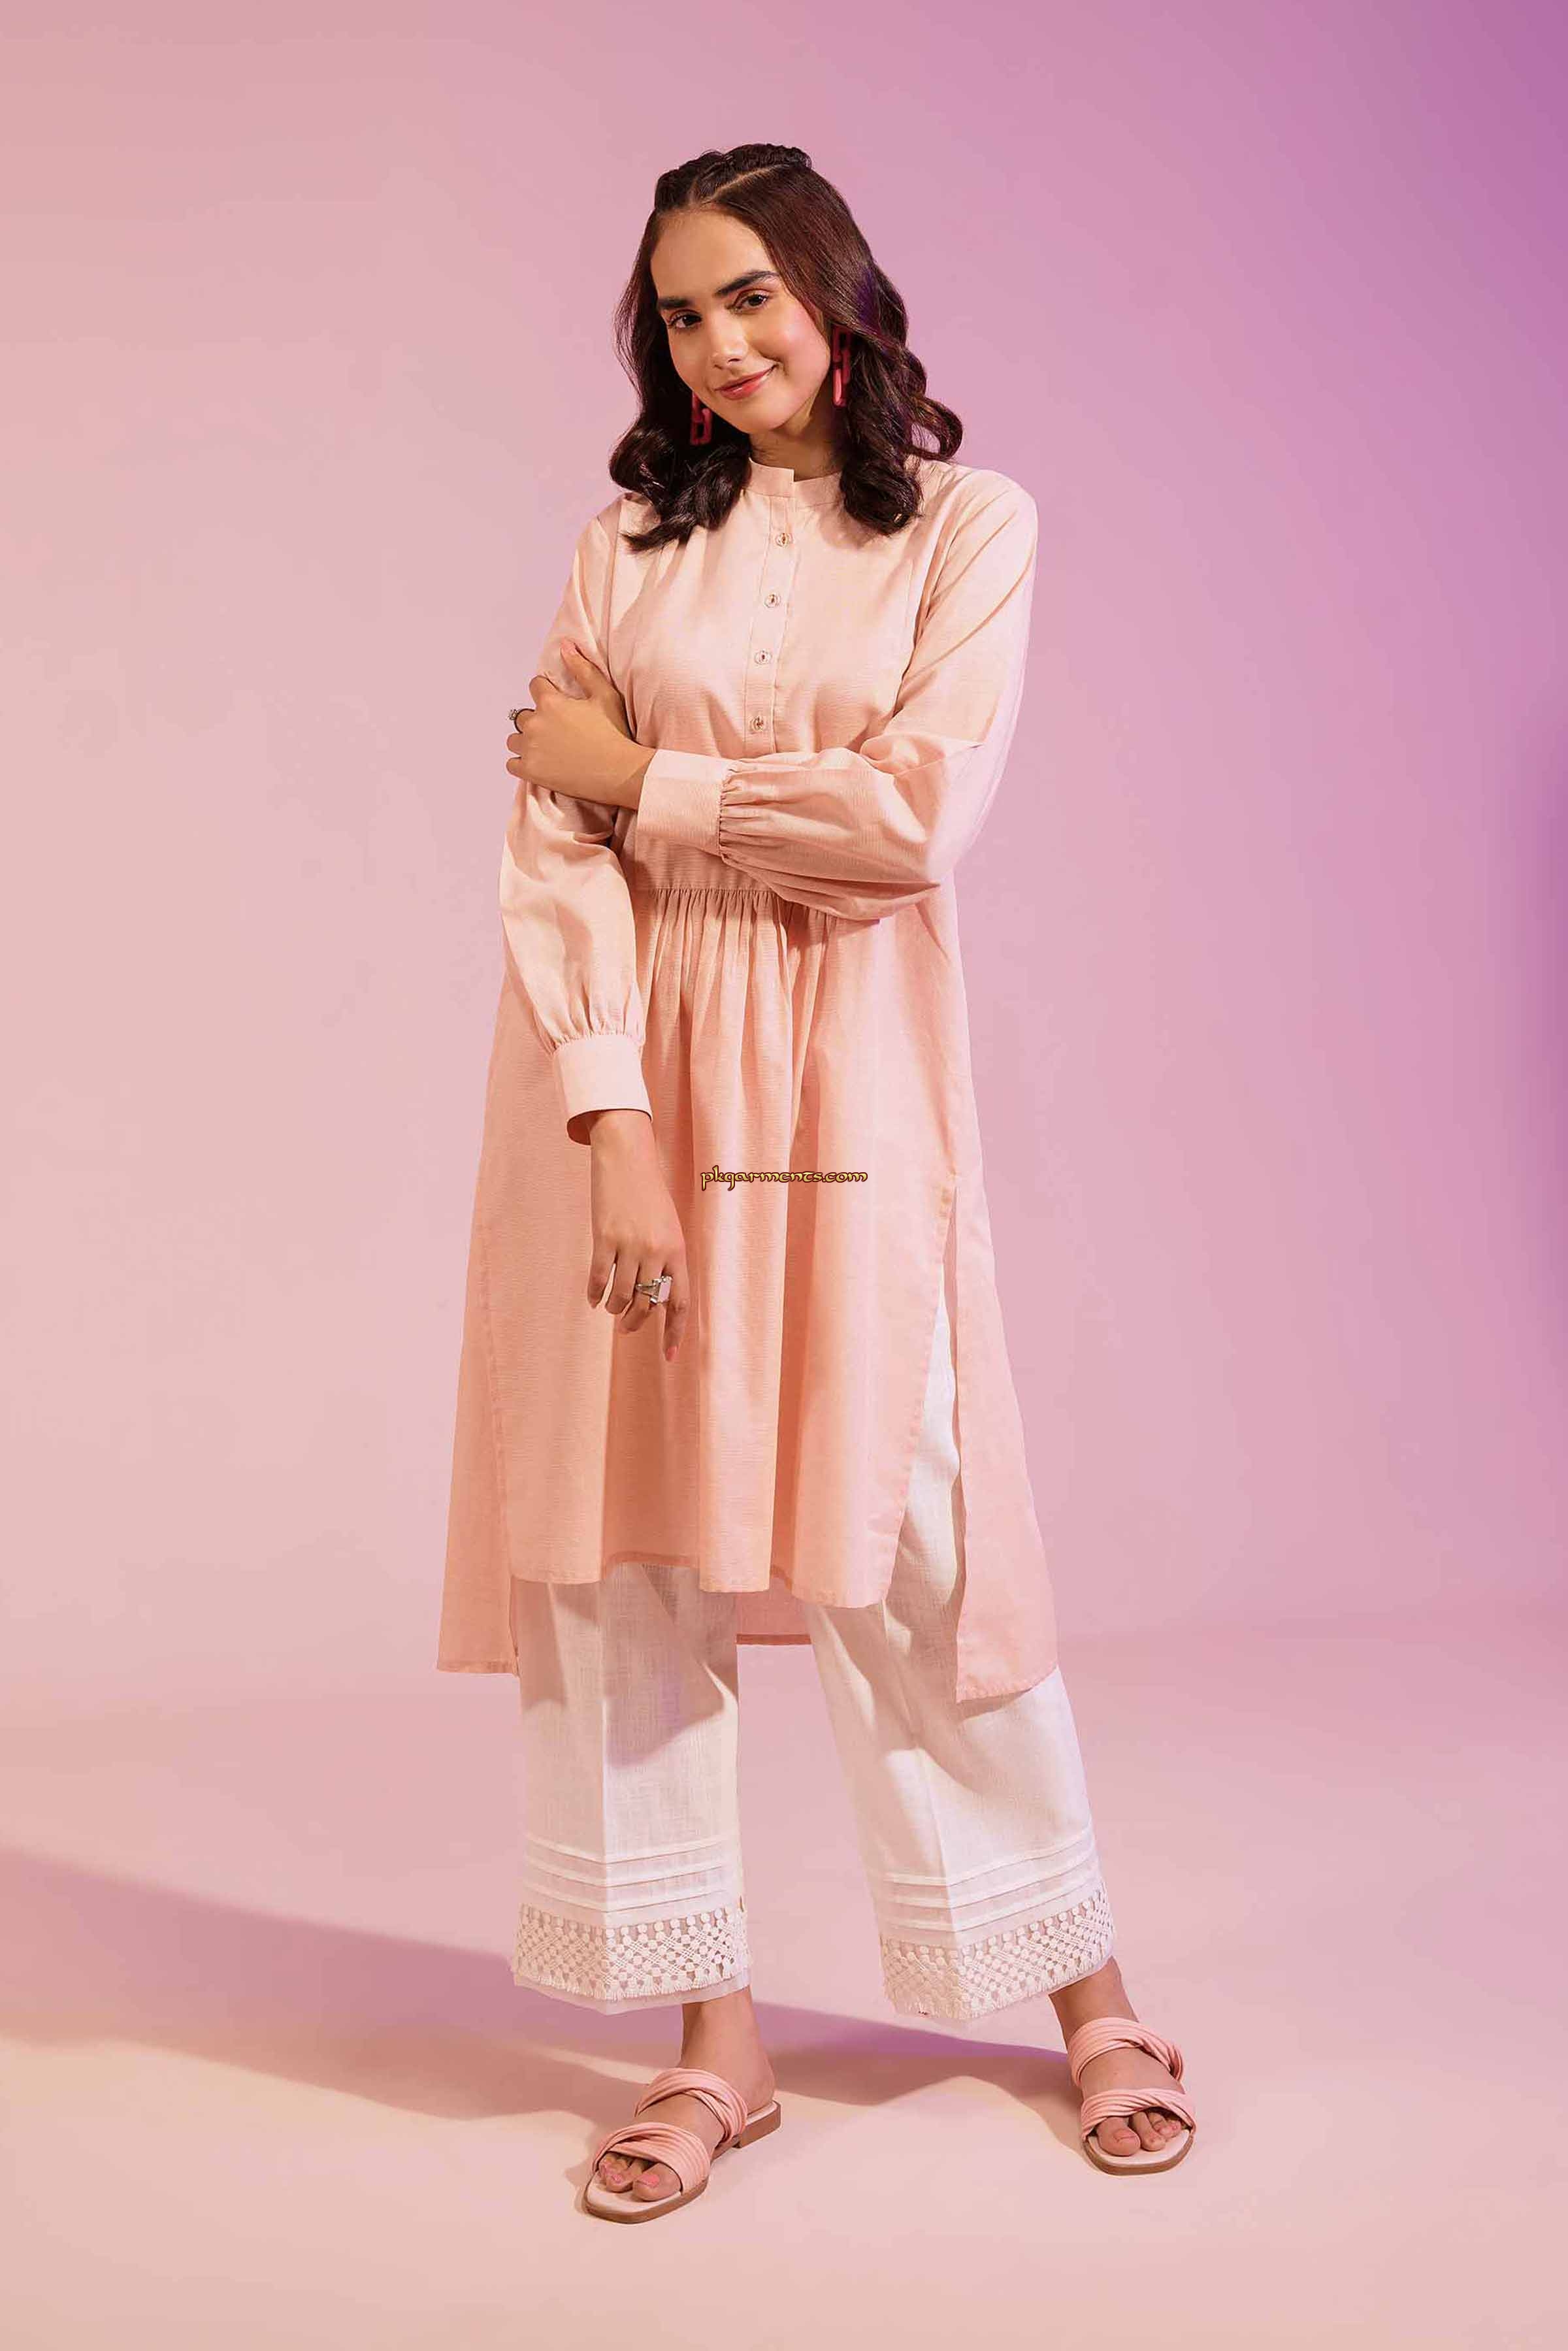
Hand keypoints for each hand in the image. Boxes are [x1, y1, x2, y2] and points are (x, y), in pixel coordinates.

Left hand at [506, 641, 650, 808]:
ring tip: (546, 749)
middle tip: (557, 732)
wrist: (620, 773)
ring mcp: (530, 749)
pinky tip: (539, 764)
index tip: (559, 706)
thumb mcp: (604, 695)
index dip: (547, 694)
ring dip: (525, 742)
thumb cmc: (615, 734)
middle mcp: (535, 723)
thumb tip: (564, 644)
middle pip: (523, 716)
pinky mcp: (530, 771)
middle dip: (536, 720)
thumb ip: (582, 669)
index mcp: (551, 702)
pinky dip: (521, 763)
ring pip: (514, 740)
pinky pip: (512, 764)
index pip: (534, 686)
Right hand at [584, 1112, 689, 1360]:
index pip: (679, 1302)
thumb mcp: (668, 1228)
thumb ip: (666, 1260)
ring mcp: (630, 1245)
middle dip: (635, 1322)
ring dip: (614, 1308)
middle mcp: (657, 1251)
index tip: (668, 1356)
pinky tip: (592, 1297)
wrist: (627, 1158)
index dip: (674, 1332)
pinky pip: (598, 1278)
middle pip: (648, 1304)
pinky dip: (594, 1293)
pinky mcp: (604, 1238)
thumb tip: (657, 1296)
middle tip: (625, 1328)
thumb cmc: (650, 1195)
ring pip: (621, 1295)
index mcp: (678, 1250)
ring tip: (610, 1308)